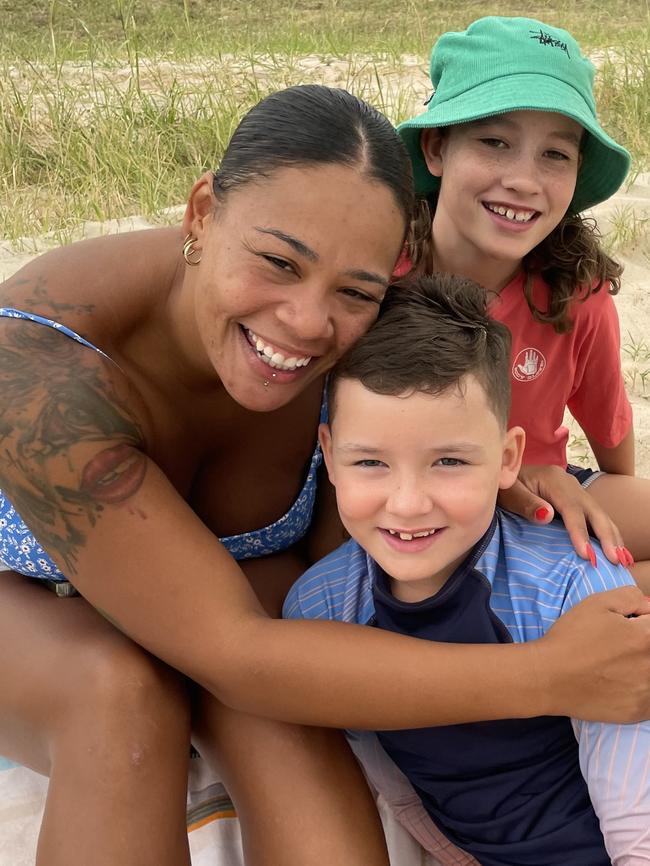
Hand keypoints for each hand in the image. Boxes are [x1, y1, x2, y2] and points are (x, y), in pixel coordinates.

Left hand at [498, 464, 624, 564]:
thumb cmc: (504, 486)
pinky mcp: (576, 499)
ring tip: (621, 559)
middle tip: (615, 560)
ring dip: (612, 535)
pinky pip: (594, 515)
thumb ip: (526, 504)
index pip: (571, 508)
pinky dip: (607, 531)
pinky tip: (615, 548)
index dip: (580, 532)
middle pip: (593, 510)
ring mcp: (575, 490)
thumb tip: (548, 516)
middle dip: (606, 536)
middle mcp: (569, 484)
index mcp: (553, 480)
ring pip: (599, 513)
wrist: (503, 473)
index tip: (586, 554)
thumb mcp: (508, 493)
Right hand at [516, 349, 539, 376]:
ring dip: (534, 354)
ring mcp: (533, 362)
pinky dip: (537, 358)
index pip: (527, 357)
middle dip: (531, 353)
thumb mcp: (522, 369)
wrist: (531, 373)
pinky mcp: (536, 364)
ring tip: (534, 352)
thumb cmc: (527, 372)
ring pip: (534, 357)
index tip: (527, 352)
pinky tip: (537, 356)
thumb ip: (520, 366)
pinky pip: (536, 360)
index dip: (527, 354)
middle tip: (531, 350)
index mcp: (527, 362)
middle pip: (531, 356)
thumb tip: (518, 365)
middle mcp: (531, 361)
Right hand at [532, 587, 649, 722]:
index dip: (641, 623)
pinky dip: (638, 689)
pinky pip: (648, 699)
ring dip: (640, 667)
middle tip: (617, 646)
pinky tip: (618, 683)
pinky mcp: (637, 712)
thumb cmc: (570, 637)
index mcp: (646, 637)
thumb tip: (649, 607)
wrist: (548, 677)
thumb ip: (631, 597)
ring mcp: (646, 692)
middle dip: (639, 645)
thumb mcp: (596, 603)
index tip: (626, 627)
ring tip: (615, 665)